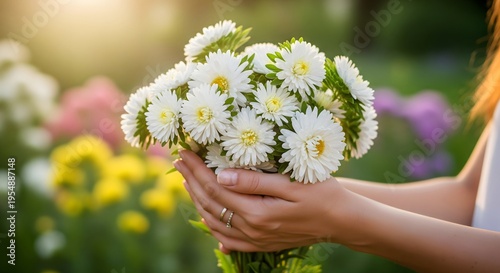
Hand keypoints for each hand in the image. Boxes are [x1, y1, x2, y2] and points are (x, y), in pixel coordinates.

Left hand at [174, 149, 352, 252]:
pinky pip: (228, 239)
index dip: (197, 169)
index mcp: (257, 213)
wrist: (341, 221)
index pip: (216, 188)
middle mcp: (252, 230)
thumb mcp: (291, 183)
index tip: (184, 152)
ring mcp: (255, 240)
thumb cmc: (321, 194)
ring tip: (187, 182)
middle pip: (210, 204)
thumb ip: (254, 181)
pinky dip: (212, 225)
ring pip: (215, 222)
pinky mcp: (261, 243)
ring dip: (197, 201)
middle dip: (191, 181)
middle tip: (178, 162)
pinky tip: (207, 216)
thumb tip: (221, 174)